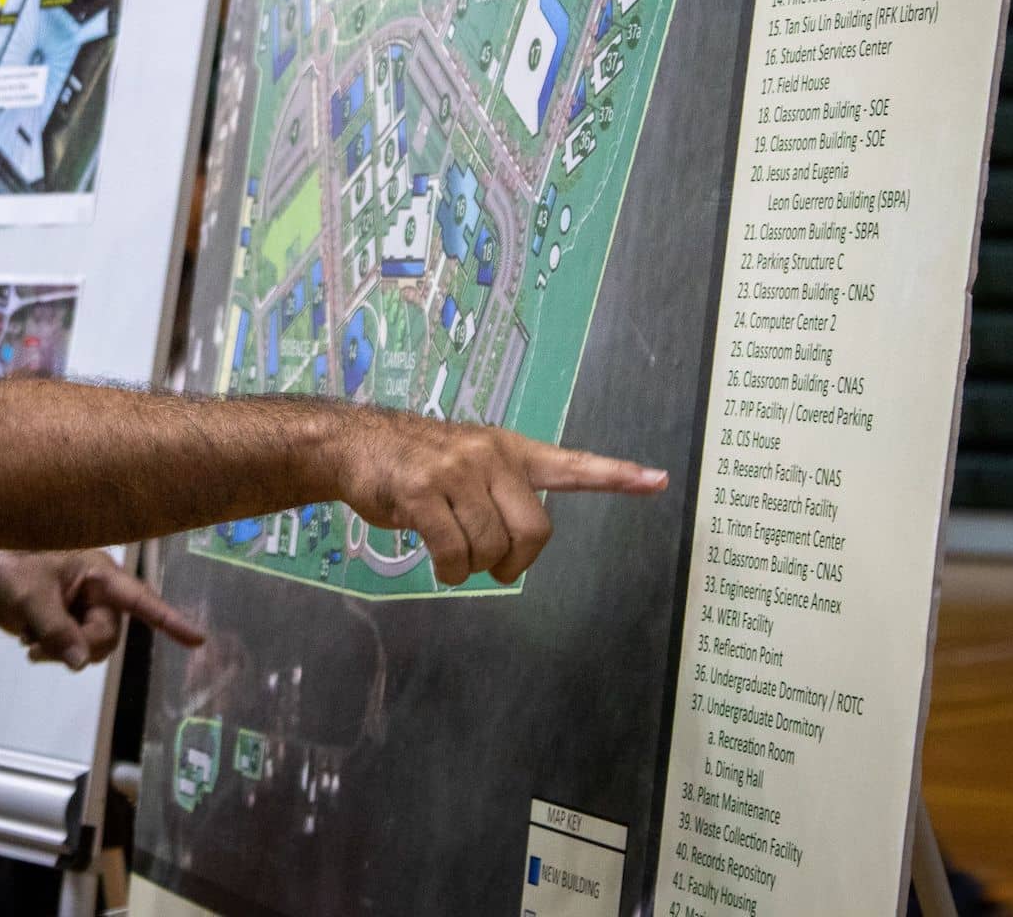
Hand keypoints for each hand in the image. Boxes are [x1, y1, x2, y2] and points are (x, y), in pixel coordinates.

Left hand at [0, 547, 207, 669]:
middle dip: (77, 647)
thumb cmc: (5, 572)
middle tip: (37, 646)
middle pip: (109, 634)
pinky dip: (57, 652)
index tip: (198, 639)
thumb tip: (81, 662)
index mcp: (97, 571)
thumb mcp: (28, 598)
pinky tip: (32, 643)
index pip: (139, 598)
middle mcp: (99, 589)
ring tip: (31, 643)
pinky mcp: (72, 621)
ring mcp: (85, 606)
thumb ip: (56, 629)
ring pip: (93, 647)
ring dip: (64, 652)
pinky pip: (78, 649)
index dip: (169, 620)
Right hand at [331, 419, 666, 585]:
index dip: (615, 476)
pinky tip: (436, 559)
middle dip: (512, 560)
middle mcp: (490, 456)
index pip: (571, 464)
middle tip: (490, 564)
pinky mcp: (422, 490)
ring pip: (490, 547)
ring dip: (469, 567)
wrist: (355, 444)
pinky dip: (448, 569)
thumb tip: (517, 546)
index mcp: (510, 450)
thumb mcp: (467, 464)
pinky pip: (452, 551)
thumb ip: (500, 494)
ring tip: (449, 552)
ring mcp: (456, 470)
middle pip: (534, 531)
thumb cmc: (413, 462)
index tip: (657, 481)